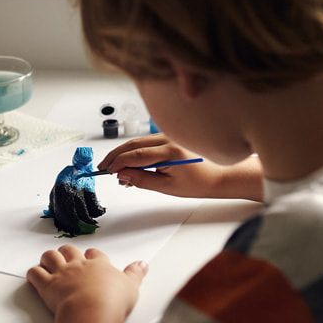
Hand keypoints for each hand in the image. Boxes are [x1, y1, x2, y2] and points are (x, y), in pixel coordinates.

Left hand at [27, 245, 146, 318]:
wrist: (92, 310)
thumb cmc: (112, 300)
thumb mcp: (131, 286)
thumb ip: (136, 274)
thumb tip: (143, 264)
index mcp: (99, 265)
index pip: (95, 254)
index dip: (92, 255)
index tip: (91, 258)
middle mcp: (79, 266)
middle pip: (69, 250)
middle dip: (67, 252)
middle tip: (66, 256)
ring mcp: (61, 274)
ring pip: (50, 257)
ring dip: (48, 258)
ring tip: (48, 262)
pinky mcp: (47, 286)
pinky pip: (35, 273)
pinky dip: (33, 273)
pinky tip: (34, 275)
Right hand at [98, 134, 261, 199]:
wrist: (220, 176)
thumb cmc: (199, 183)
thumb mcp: (168, 187)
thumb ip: (142, 180)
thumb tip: (122, 176)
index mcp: (171, 152)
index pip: (136, 155)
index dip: (118, 163)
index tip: (107, 171)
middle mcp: (169, 139)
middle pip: (133, 144)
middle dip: (115, 155)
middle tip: (103, 167)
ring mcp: (170, 136)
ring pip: (138, 142)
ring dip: (123, 153)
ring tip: (113, 168)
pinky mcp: (170, 137)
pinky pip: (146, 142)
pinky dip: (134, 151)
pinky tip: (128, 163)